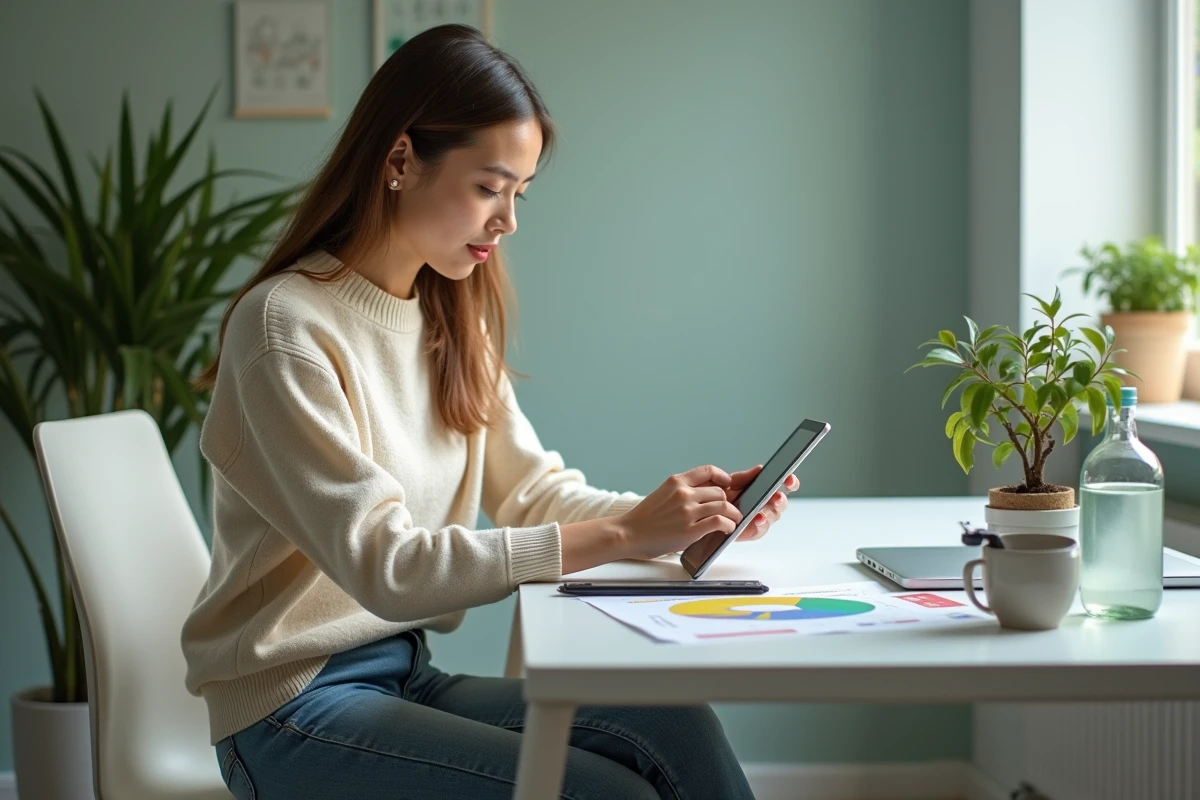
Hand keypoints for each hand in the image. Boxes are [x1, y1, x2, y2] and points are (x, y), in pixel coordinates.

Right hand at [617, 465, 743, 558]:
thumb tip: (707, 496)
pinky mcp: (690, 529)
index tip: (728, 483)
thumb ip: (682, 492)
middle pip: (719, 491)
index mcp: (676, 482)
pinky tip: (727, 529)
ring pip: (724, 506)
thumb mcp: (663, 494)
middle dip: (727, 501)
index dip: (723, 477)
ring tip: (733, 521)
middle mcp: (683, 493)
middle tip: (730, 510)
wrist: (629, 533)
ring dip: (733, 515)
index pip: (708, 470)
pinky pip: (719, 522)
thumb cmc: (645, 518)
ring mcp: (687, 511)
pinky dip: (728, 525)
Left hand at [715, 465, 800, 541]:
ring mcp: (759, 518)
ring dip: (770, 513)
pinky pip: (760, 530)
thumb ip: (743, 478)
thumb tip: (760, 469)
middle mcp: (765, 504)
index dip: (789, 482)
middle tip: (776, 497)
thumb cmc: (716, 497)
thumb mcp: (728, 483)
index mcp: (763, 489)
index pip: (782, 485)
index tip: (789, 478)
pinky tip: (756, 520)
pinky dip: (760, 525)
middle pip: (781, 502)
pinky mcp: (750, 531)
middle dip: (781, 499)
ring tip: (762, 512)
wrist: (701, 513)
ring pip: (773, 516)